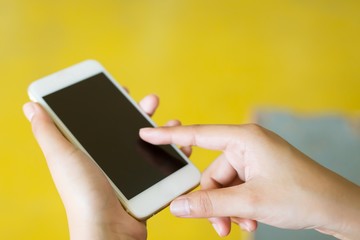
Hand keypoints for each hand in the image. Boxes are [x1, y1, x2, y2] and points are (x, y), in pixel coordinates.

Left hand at [23, 94, 165, 239]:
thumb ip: (48, 131)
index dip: (111, 103)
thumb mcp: (62, 157)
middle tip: (152, 101)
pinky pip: (163, 165)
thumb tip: (31, 106)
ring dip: (163, 131)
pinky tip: (183, 146)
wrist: (109, 231)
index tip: (122, 90)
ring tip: (174, 122)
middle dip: (142, 111)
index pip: (101, 120)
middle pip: (129, 129)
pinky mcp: (146, 185)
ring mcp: (129, 173)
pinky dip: (175, 155)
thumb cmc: (82, 195)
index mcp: (88, 151)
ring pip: (150, 145)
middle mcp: (109, 160)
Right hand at [140, 124, 359, 238]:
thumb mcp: (251, 202)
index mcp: (244, 138)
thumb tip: (178, 206)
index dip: (170, 135)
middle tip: (220, 225)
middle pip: (212, 173)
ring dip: (228, 209)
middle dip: (214, 201)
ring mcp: (254, 160)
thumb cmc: (302, 195)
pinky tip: (251, 222)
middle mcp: (247, 145)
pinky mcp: (260, 173)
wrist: (338, 208)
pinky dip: (239, 207)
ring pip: (224, 186)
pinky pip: (237, 189)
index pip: (199, 134)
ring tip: (241, 226)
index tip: (146, 132)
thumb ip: (211, 204)